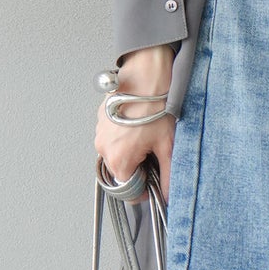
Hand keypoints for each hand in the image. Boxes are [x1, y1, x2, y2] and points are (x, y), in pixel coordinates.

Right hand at [96, 44, 175, 202]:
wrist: (147, 75)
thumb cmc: (156, 106)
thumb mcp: (168, 145)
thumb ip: (168, 176)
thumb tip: (168, 194)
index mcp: (119, 159)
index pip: (127, 189)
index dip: (144, 186)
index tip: (154, 177)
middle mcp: (104, 148)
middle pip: (120, 171)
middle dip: (137, 167)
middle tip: (154, 152)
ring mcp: (100, 133)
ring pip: (115, 154)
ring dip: (130, 151)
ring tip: (147, 135)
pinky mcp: (100, 120)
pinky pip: (111, 138)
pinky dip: (124, 137)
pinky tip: (138, 125)